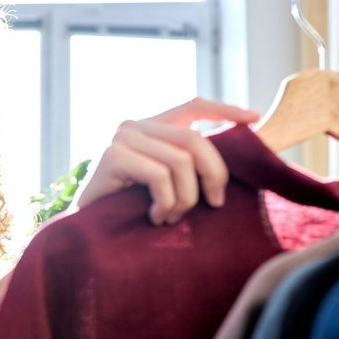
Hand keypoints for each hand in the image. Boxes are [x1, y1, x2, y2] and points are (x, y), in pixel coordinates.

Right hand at [76, 97, 259, 224]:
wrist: (83, 232)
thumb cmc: (126, 212)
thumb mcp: (164, 185)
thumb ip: (187, 167)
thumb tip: (234, 161)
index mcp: (150, 127)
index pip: (193, 106)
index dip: (225, 110)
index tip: (254, 119)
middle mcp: (134, 125)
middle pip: (194, 139)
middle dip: (214, 174)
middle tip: (215, 204)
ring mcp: (122, 138)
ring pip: (180, 161)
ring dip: (185, 199)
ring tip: (171, 218)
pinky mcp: (112, 156)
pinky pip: (160, 176)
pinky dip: (165, 202)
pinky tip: (155, 218)